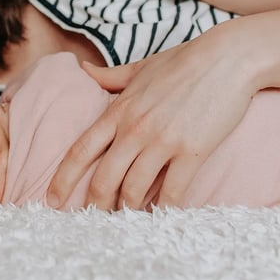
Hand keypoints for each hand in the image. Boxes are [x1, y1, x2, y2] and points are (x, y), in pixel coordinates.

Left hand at [47, 28, 258, 209]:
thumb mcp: (141, 67)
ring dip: (127, 211)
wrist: (228, 57)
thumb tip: (83, 69)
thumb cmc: (185, 60)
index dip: (63, 178)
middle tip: (91, 221)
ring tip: (125, 222)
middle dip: (94, 205)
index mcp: (119, 110)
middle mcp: (135, 128)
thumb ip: (110, 75)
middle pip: (104, 178)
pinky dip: (163, 209)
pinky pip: (172, 191)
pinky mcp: (192, 151)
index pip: (81, 150)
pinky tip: (160, 217)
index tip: (51, 199)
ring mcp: (163, 141)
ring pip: (134, 189)